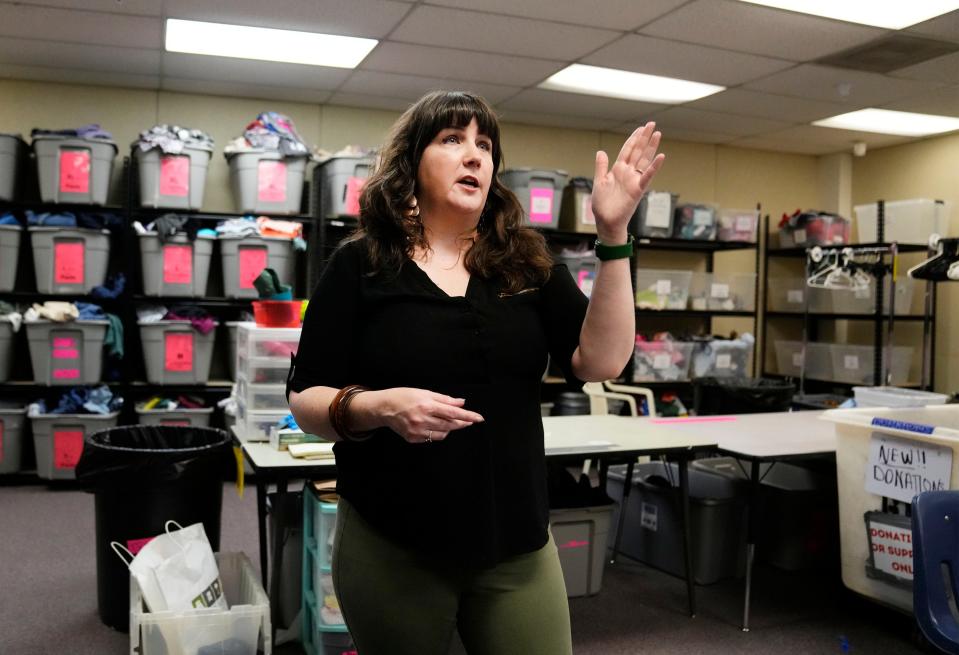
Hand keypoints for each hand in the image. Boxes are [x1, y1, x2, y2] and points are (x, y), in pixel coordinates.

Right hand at [379, 387, 483, 443]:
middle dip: (462, 423)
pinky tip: (432, 425)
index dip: (468, 416)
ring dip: (449, 428)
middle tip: (469, 420)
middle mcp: (422, 420)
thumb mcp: (425, 392)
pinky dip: (437, 432)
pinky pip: (432, 438)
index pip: (453, 413)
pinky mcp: (413, 438)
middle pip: (450, 425)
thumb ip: (444, 399)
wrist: (383, 407)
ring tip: (444, 419)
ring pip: (443, 434)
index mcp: (427, 406)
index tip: (479, 418)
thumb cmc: (404, 396)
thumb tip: (461, 403)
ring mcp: (417, 431)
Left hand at [591, 122, 664, 241]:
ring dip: (651, 147)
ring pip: (644, 160)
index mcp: (618, 170)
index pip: (627, 150)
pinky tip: (661, 156)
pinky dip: (654, 167)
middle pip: (638, 151)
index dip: (633, 139)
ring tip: (658, 134)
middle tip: (652, 124)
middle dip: (644, 138)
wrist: (606, 221)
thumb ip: (601, 166)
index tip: (640, 128)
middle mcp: (628, 173)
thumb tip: (601, 151)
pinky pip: (647, 176)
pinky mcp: (637, 190)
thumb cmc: (602, 205)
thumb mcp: (599, 181)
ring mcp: (634, 180)